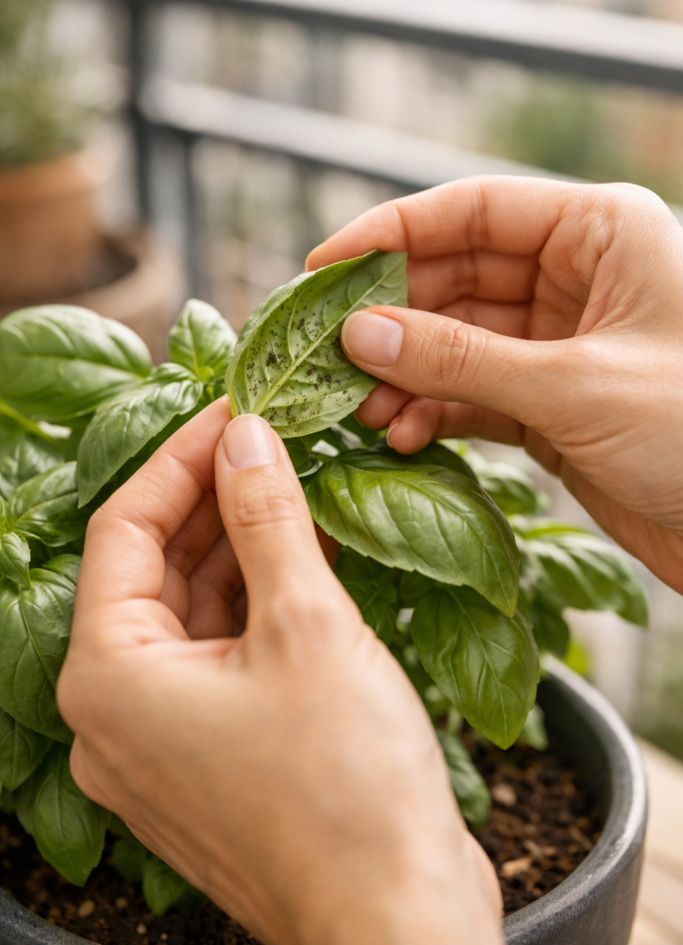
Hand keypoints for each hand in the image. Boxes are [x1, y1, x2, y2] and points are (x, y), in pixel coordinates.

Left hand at [58, 401, 500, 944]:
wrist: (396, 918)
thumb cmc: (347, 789)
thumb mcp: (308, 626)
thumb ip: (267, 518)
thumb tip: (246, 437)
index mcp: (110, 677)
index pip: (123, 528)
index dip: (180, 456)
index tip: (233, 408)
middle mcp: (118, 711)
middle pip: (152, 568)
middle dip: (212, 496)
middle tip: (270, 436)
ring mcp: (164, 737)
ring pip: (190, 608)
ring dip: (239, 544)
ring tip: (294, 480)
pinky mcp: (213, 752)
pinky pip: (219, 651)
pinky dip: (255, 599)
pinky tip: (302, 552)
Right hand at [308, 177, 682, 591]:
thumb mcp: (574, 386)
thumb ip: (462, 358)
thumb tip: (362, 333)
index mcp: (601, 232)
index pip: (474, 210)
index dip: (392, 232)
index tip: (323, 268)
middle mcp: (579, 277)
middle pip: (455, 276)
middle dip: (391, 319)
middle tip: (326, 354)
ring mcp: (562, 341)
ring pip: (458, 340)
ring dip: (405, 373)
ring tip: (357, 410)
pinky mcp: (553, 402)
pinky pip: (474, 392)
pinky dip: (434, 411)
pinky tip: (400, 436)